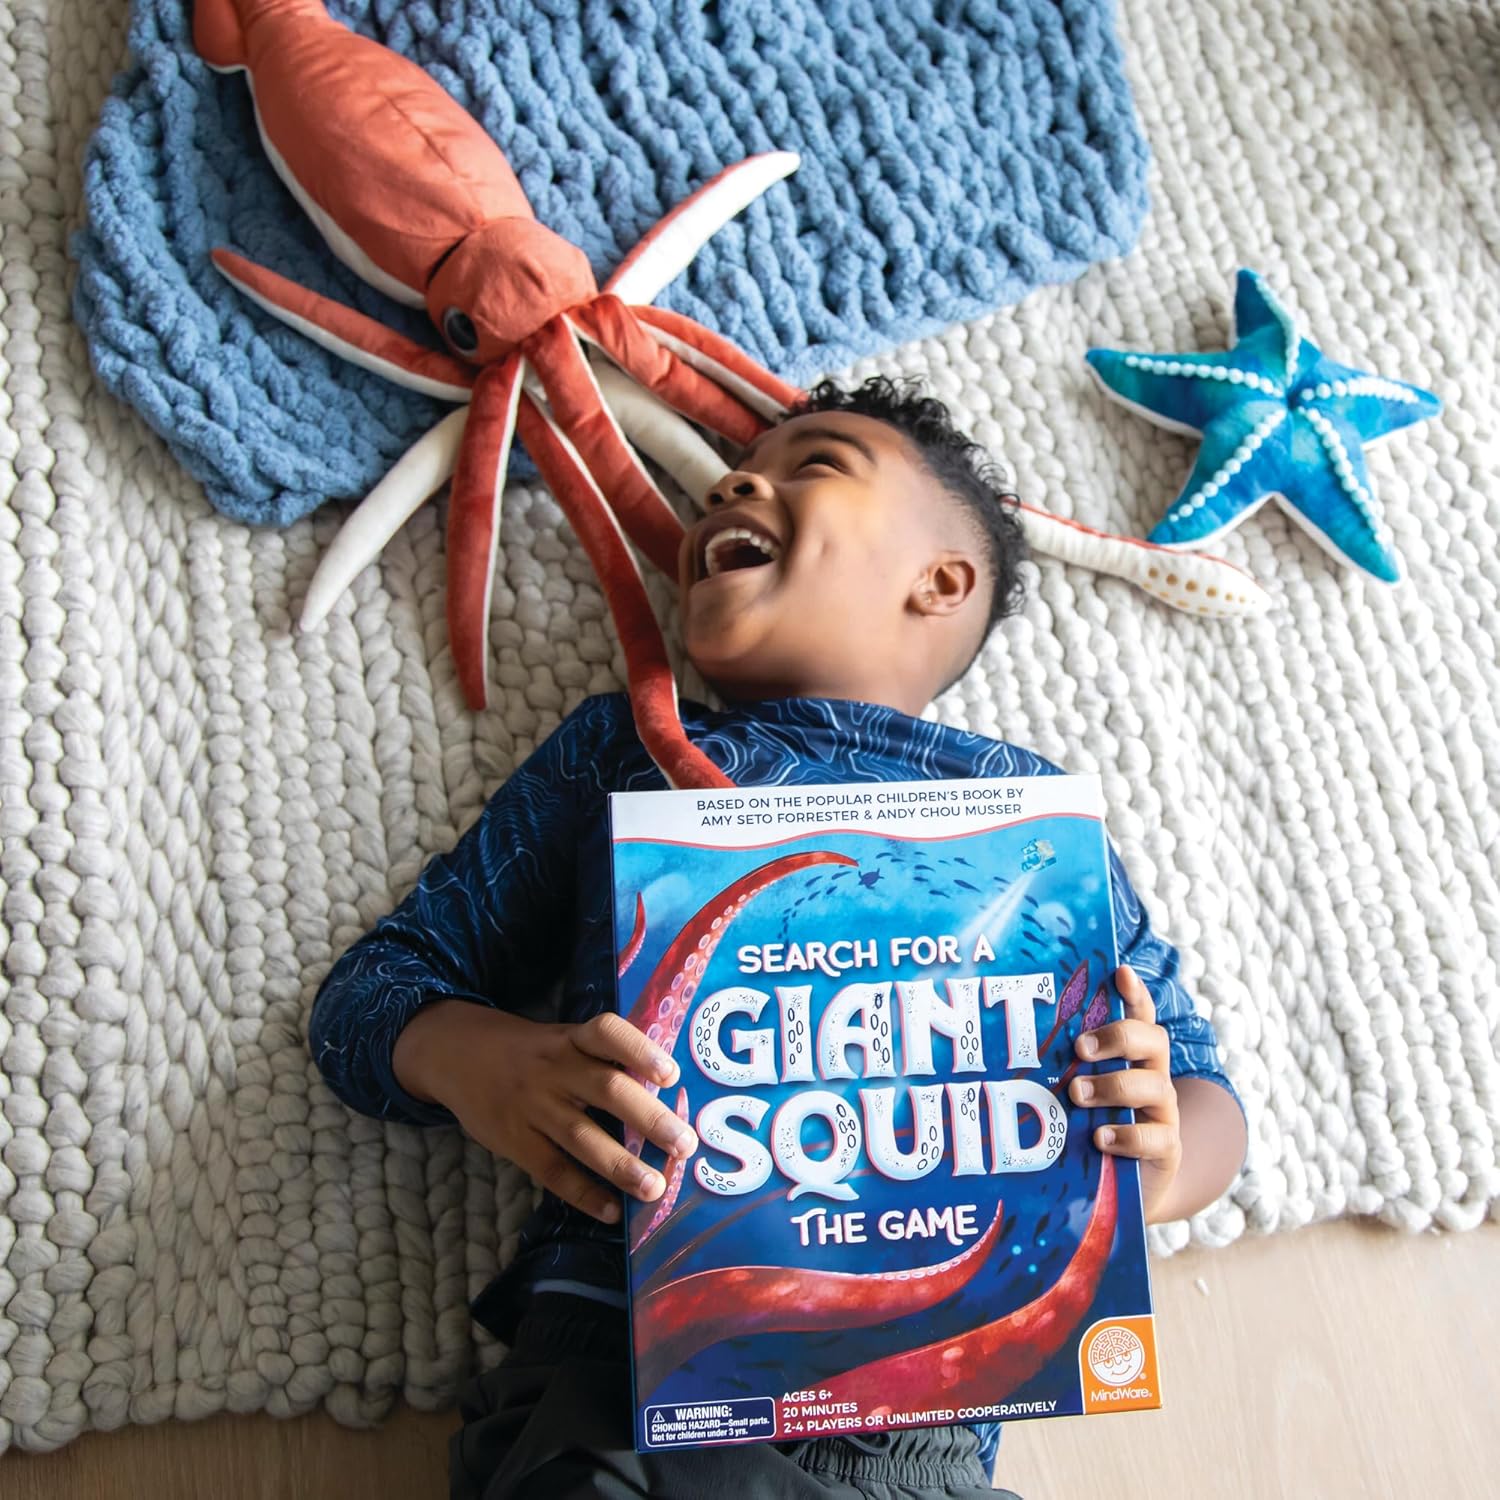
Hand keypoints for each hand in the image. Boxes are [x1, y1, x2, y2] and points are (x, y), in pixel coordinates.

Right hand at [392, 1002, 697, 1225]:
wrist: (456, 1053)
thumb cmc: (532, 1052)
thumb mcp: (562, 1039)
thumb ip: (602, 1060)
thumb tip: (664, 1097)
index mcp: (571, 1038)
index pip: (607, 1033)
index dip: (640, 1051)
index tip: (671, 1075)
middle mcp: (554, 1068)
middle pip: (606, 1089)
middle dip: (649, 1118)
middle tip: (684, 1144)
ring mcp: (532, 1106)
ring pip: (581, 1136)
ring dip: (621, 1165)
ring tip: (655, 1188)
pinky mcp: (513, 1140)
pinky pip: (552, 1170)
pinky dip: (583, 1193)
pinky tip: (612, 1210)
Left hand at [1069, 965, 1182, 1222]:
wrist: (1119, 1189)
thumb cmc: (1086, 1128)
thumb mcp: (1073, 1094)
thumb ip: (1058, 1068)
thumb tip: (1003, 1046)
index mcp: (1131, 1056)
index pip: (1139, 1015)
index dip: (1134, 993)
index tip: (1120, 973)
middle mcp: (1152, 1076)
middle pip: (1152, 1040)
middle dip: (1119, 1036)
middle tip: (1081, 1047)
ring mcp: (1162, 1112)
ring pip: (1155, 1085)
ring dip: (1113, 1085)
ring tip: (1077, 1093)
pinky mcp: (1166, 1150)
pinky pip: (1156, 1137)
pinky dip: (1127, 1136)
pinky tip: (1101, 1138)